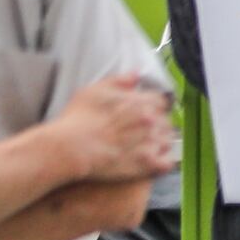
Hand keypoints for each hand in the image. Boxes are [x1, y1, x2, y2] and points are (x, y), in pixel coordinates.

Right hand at [47, 76, 177, 183]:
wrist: (71, 148)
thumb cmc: (79, 118)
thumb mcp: (95, 90)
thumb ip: (119, 81)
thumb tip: (136, 74)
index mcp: (142, 102)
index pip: (161, 101)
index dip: (153, 106)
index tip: (144, 112)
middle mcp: (152, 121)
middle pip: (165, 121)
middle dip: (156, 125)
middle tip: (141, 132)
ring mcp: (151, 143)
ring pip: (167, 141)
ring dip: (159, 143)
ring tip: (144, 146)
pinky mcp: (147, 164)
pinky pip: (166, 164)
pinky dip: (162, 162)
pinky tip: (151, 161)